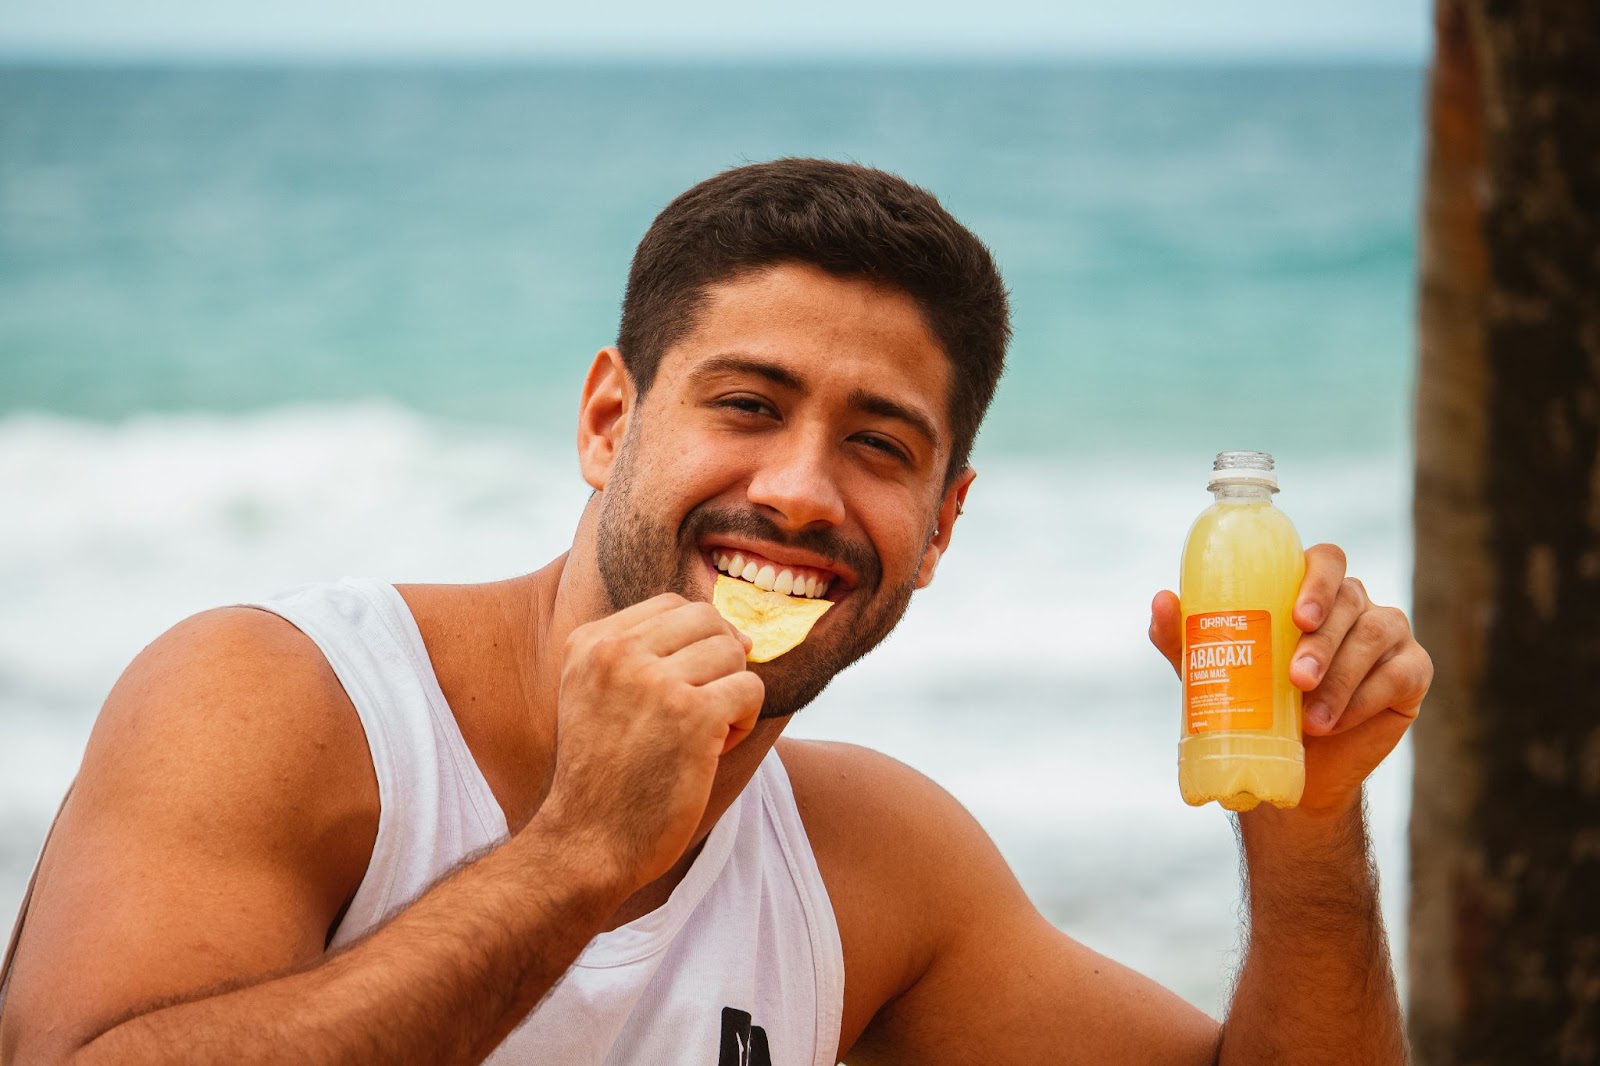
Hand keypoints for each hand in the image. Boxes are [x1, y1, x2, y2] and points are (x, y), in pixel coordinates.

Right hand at [540, 593, 763, 893]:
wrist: (586, 843)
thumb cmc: (603, 776)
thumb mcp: (594, 694)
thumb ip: (640, 653)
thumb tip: (731, 629)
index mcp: (590, 642)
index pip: (672, 605)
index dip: (697, 640)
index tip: (689, 683)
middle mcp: (617, 653)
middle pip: (708, 620)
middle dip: (720, 661)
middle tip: (706, 707)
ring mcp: (655, 682)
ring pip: (733, 652)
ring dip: (732, 693)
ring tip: (707, 733)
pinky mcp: (692, 716)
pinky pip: (750, 689)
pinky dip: (745, 721)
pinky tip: (718, 748)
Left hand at [1148, 544, 1431, 815]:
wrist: (1295, 771)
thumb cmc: (1254, 704)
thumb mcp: (1214, 669)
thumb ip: (1186, 635)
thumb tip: (1162, 600)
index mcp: (1310, 592)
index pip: (1325, 561)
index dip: (1317, 580)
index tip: (1298, 616)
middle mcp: (1353, 605)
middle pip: (1350, 600)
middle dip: (1323, 642)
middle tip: (1296, 679)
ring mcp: (1388, 634)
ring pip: (1375, 635)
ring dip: (1341, 677)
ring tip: (1312, 719)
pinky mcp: (1412, 672)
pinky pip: (1399, 674)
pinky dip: (1365, 698)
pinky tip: (1338, 722)